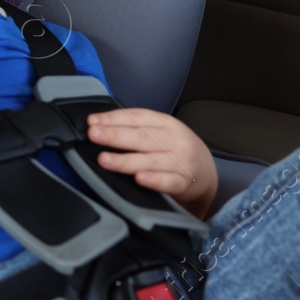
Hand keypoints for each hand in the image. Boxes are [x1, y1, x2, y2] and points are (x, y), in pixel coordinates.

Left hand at [87, 108, 217, 218]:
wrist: (206, 172)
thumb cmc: (175, 149)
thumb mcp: (160, 132)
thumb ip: (134, 128)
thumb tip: (99, 126)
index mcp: (166, 123)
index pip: (138, 117)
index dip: (114, 119)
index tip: (93, 122)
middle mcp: (174, 140)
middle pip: (142, 137)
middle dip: (115, 135)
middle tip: (94, 135)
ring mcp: (181, 162)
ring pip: (150, 160)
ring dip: (126, 161)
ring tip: (105, 160)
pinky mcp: (184, 183)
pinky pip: (168, 181)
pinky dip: (154, 180)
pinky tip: (139, 178)